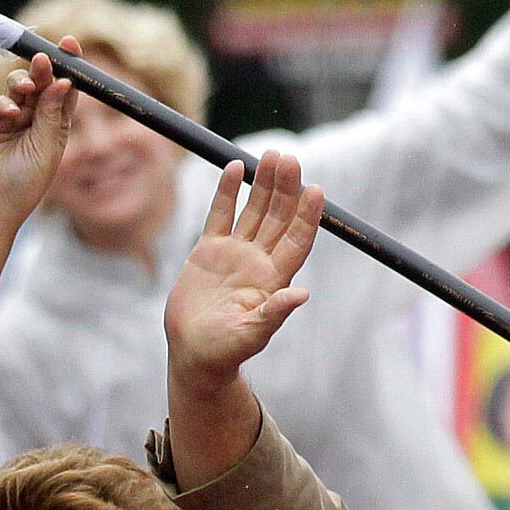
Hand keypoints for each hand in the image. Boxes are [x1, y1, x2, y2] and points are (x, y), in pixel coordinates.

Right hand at [0, 46, 78, 223]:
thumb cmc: (25, 185)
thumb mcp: (47, 148)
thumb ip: (53, 114)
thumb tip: (63, 81)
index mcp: (55, 124)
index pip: (64, 88)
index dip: (68, 66)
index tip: (69, 45)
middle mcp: (34, 117)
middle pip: (41, 82)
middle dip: (43, 68)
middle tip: (44, 60)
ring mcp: (9, 117)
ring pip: (17, 86)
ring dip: (23, 82)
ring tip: (26, 89)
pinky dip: (3, 104)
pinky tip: (10, 114)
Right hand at [162, 151, 322, 391]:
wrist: (193, 353)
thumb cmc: (224, 350)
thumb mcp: (251, 334)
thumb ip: (274, 313)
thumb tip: (302, 295)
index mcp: (274, 279)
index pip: (297, 239)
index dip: (308, 215)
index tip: (315, 190)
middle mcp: (259, 260)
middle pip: (278, 217)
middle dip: (286, 188)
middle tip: (289, 159)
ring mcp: (235, 253)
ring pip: (254, 210)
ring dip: (264, 183)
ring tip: (271, 156)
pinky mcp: (209, 250)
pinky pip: (221, 214)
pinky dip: (228, 192)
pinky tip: (235, 168)